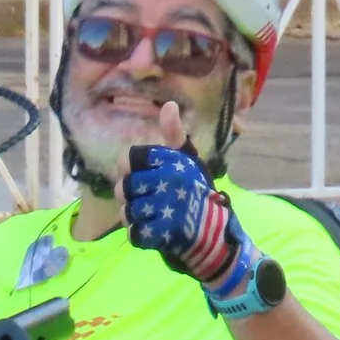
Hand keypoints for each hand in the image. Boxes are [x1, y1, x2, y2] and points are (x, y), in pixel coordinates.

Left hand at [123, 102, 253, 290]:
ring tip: (150, 214)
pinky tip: (152, 229)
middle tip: (146, 198)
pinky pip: (134, 232)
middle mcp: (170, 182)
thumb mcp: (188, 160)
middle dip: (130, 195)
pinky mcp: (163, 234)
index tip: (145, 174)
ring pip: (127, 210)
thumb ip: (174, 135)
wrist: (215, 232)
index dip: (132, 168)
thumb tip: (169, 105)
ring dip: (134, 216)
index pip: (131, 158)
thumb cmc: (196, 192)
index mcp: (174, 162)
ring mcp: (167, 209)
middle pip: (125, 186)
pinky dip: (139, 234)